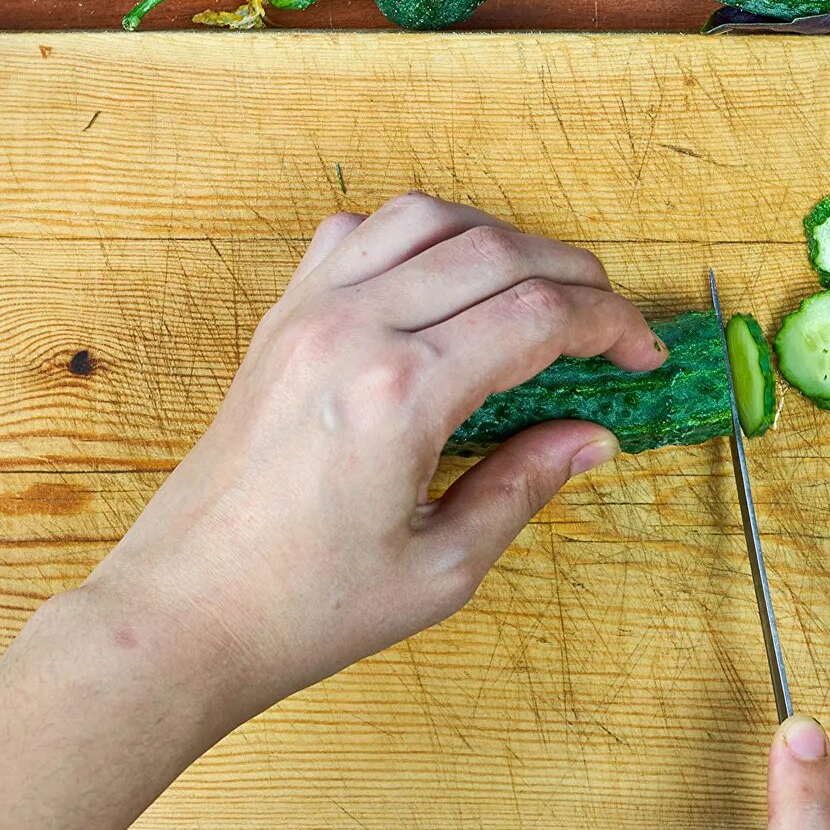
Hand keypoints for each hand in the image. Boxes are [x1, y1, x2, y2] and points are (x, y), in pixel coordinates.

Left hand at [78, 193, 660, 725]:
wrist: (186, 612)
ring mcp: (307, 314)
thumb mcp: (442, 568)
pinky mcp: (279, 322)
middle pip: (496, 251)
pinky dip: (416, 237)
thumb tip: (592, 438)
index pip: (539, 316)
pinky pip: (356, 235)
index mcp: (400, 392)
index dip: (611, 326)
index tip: (643, 356)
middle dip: (575, 276)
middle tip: (610, 325)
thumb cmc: (304, 607)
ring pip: (427, 218)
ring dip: (499, 238)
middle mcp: (352, 329)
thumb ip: (524, 485)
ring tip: (539, 288)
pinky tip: (443, 283)